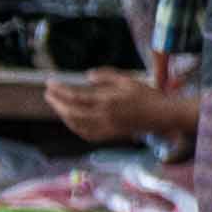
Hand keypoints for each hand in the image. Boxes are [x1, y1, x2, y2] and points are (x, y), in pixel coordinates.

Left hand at [46, 63, 197, 146]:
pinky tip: (71, 120)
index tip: (50, 83)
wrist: (163, 115)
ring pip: (76, 124)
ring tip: (57, 105)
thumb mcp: (127, 80)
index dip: (59, 90)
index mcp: (107, 101)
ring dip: (63, 115)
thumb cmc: (147, 95)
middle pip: (70, 112)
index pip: (74, 96)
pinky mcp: (110, 135)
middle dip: (56, 103)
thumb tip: (87, 76)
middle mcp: (104, 116)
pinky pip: (86, 134)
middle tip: (48, 94)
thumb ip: (106, 76)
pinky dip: (75, 127)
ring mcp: (106, 128)